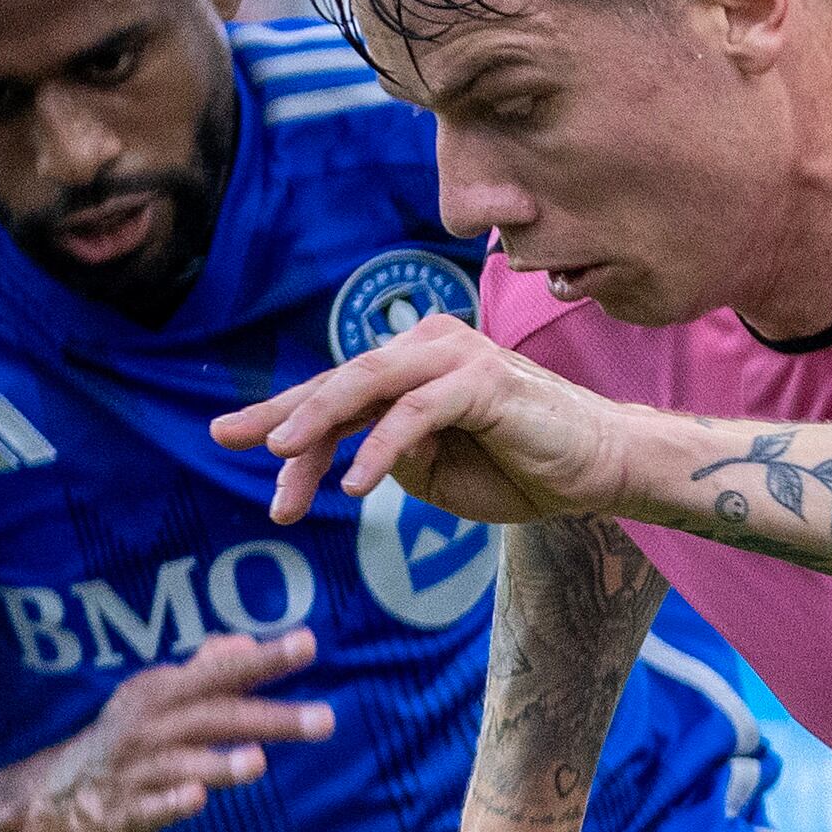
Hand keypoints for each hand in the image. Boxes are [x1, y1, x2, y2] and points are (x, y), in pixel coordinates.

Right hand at [10, 632, 327, 831]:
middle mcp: (151, 727)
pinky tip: (196, 798)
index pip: (221, 671)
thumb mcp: (159, 701)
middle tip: (324, 719)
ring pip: (184, 764)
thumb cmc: (128, 745)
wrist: (54, 799)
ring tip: (258, 761)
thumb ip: (205, 672)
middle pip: (216, 717)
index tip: (308, 643)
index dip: (263, 658)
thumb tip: (245, 641)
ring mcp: (138, 771)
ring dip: (220, 762)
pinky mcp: (127, 814)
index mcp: (163, 694)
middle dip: (269, 717)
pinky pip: (153, 809)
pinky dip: (173, 803)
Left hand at [211, 316, 656, 529]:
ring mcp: (456, 357)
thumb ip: (393, 456)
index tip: (230, 440)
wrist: (604, 468)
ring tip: (281, 456)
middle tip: (227, 439)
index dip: (284, 416)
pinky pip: (417, 414)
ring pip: (369, 384)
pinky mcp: (482, 381)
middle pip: (341, 382)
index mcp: (415, 365)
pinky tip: (358, 485)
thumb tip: (354, 453)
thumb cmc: (526, 468)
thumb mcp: (438, 473)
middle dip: (283, 416)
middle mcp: (429, 346)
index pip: (338, 391)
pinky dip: (383, 449)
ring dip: (321, 420)